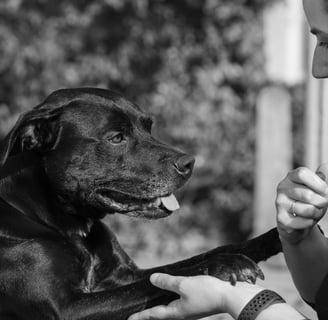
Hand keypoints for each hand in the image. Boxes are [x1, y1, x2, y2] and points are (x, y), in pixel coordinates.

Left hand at [127, 273, 262, 319]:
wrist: (229, 296)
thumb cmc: (206, 292)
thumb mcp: (184, 284)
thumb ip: (167, 282)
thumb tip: (152, 280)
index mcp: (176, 311)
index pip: (154, 314)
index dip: (141, 316)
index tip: (129, 319)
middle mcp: (181, 312)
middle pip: (161, 313)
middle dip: (149, 312)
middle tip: (138, 311)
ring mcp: (189, 308)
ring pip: (170, 307)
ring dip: (159, 304)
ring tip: (151, 301)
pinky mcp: (196, 302)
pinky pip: (178, 301)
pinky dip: (170, 297)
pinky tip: (171, 291)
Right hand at [275, 165, 327, 243]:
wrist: (299, 221)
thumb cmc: (311, 201)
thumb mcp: (319, 187)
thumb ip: (324, 177)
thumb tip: (326, 166)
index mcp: (291, 177)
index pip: (302, 174)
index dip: (318, 183)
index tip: (323, 189)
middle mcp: (282, 188)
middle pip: (308, 195)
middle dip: (321, 202)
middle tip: (321, 204)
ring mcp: (280, 203)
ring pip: (307, 210)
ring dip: (317, 213)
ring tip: (313, 212)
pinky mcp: (281, 219)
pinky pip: (304, 222)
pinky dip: (310, 222)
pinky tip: (306, 220)